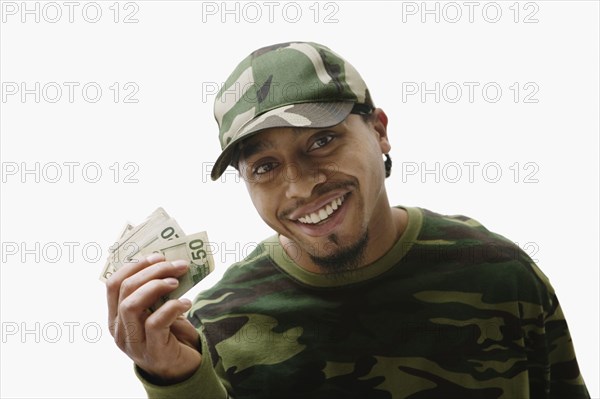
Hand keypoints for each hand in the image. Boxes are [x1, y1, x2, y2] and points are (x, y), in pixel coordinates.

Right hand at [106, 253, 201, 383]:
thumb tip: (168, 261)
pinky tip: (187, 303)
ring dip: (156, 286)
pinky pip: (155, 323)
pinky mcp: (153, 352)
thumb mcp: (158, 309)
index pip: (112, 283)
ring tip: (177, 282)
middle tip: (176, 265)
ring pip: (131, 305)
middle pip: (125, 289)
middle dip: (152, 271)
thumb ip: (156, 291)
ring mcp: (133, 343)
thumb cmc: (170, 334)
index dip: (134, 265)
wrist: (183, 368)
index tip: (158, 256)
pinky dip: (172, 307)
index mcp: (116, 316)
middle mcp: (119, 330)